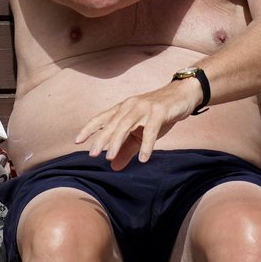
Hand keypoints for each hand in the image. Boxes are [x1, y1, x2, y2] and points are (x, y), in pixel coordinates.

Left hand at [75, 80, 201, 169]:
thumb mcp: (141, 132)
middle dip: (100, 139)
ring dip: (117, 141)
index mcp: (123, 109)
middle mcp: (130, 106)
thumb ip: (127, 148)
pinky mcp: (160, 111)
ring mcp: (144, 107)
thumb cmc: (159, 114)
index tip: (77, 141)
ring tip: (110, 157)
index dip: (89, 129)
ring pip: (126, 125)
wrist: (183, 95)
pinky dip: (146, 145)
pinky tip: (143, 159)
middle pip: (112, 123)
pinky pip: (151, 130)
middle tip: (92, 155)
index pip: (102, 118)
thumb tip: (114, 166)